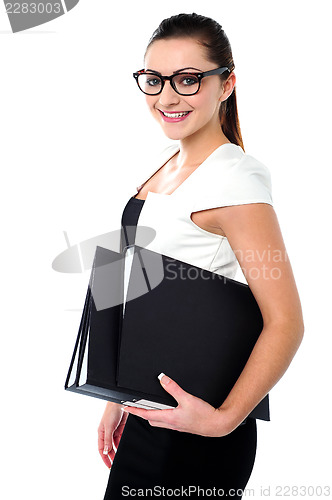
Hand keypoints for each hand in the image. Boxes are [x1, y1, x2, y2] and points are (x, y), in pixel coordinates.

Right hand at [98, 402, 128, 468]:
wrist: (120, 404)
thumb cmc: (111, 412)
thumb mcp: (108, 427)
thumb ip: (107, 439)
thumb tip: (105, 451)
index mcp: (101, 433)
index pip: (101, 449)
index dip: (104, 458)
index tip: (108, 465)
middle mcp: (107, 434)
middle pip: (108, 448)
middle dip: (111, 456)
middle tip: (115, 464)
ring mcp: (114, 432)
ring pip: (115, 445)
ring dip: (117, 451)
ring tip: (121, 458)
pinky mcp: (121, 429)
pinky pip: (121, 439)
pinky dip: (122, 444)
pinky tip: (124, 449)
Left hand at [121, 374, 235, 436]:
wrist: (217, 425)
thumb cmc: (204, 416)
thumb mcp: (187, 398)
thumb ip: (174, 388)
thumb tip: (162, 378)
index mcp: (170, 417)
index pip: (147, 414)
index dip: (135, 410)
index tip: (126, 407)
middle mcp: (171, 423)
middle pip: (150, 419)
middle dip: (141, 413)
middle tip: (133, 407)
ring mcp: (177, 424)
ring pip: (159, 420)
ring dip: (151, 414)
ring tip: (146, 407)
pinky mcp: (183, 424)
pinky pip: (167, 420)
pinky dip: (162, 415)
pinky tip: (166, 409)